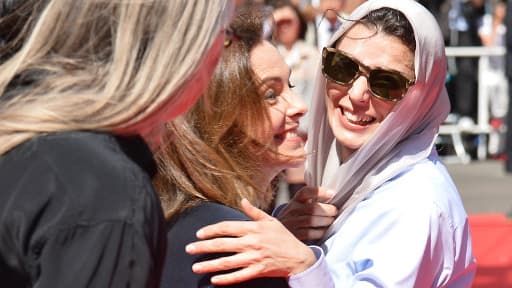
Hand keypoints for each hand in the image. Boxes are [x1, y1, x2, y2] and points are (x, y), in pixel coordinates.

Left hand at [185, 199, 316, 284]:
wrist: (299, 257)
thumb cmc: (283, 238)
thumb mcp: (270, 221)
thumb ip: (254, 212)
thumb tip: (242, 200)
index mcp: (253, 229)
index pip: (227, 228)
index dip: (211, 230)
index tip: (199, 233)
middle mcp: (251, 243)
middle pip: (222, 245)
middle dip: (203, 247)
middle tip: (189, 249)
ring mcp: (254, 258)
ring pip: (227, 262)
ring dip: (209, 265)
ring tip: (196, 267)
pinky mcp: (258, 271)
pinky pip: (239, 276)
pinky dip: (226, 279)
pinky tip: (214, 280)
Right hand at [277, 186, 337, 240]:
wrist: (278, 233)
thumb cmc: (296, 218)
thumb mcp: (299, 206)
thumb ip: (312, 201)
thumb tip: (333, 197)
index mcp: (296, 200)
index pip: (306, 192)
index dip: (320, 192)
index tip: (332, 194)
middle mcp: (292, 210)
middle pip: (313, 208)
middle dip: (328, 210)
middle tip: (334, 212)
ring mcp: (291, 223)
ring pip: (312, 220)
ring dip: (326, 221)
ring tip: (330, 221)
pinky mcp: (294, 235)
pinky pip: (310, 233)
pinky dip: (320, 232)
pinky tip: (323, 231)